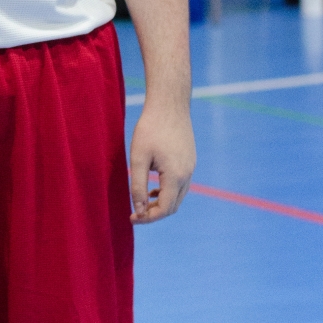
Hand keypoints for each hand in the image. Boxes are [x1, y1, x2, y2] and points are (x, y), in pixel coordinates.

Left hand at [129, 100, 194, 222]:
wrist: (170, 104)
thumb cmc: (150, 128)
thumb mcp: (138, 158)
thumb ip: (138, 186)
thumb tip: (139, 210)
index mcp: (175, 176)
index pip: (164, 209)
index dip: (147, 218)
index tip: (132, 218)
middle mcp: (188, 174)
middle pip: (173, 206)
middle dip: (155, 213)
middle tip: (135, 212)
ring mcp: (191, 167)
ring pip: (178, 196)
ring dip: (162, 203)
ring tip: (143, 200)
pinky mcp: (190, 160)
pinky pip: (181, 184)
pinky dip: (168, 191)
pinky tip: (154, 186)